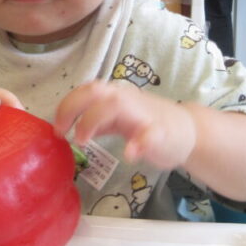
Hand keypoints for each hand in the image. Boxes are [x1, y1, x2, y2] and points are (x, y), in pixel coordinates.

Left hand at [54, 81, 196, 170]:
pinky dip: (138, 143)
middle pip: (95, 91)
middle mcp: (126, 99)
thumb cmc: (148, 123)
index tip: (56, 129)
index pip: (85, 91)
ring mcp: (143, 114)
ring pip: (115, 105)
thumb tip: (68, 126)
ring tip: (83, 141)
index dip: (66, 107)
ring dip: (93, 120)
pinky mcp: (160, 133)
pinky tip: (129, 155)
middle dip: (73, 109)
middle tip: (63, 134)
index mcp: (114, 96)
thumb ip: (96, 121)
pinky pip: (149, 133)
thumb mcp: (117, 119)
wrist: (188, 130)